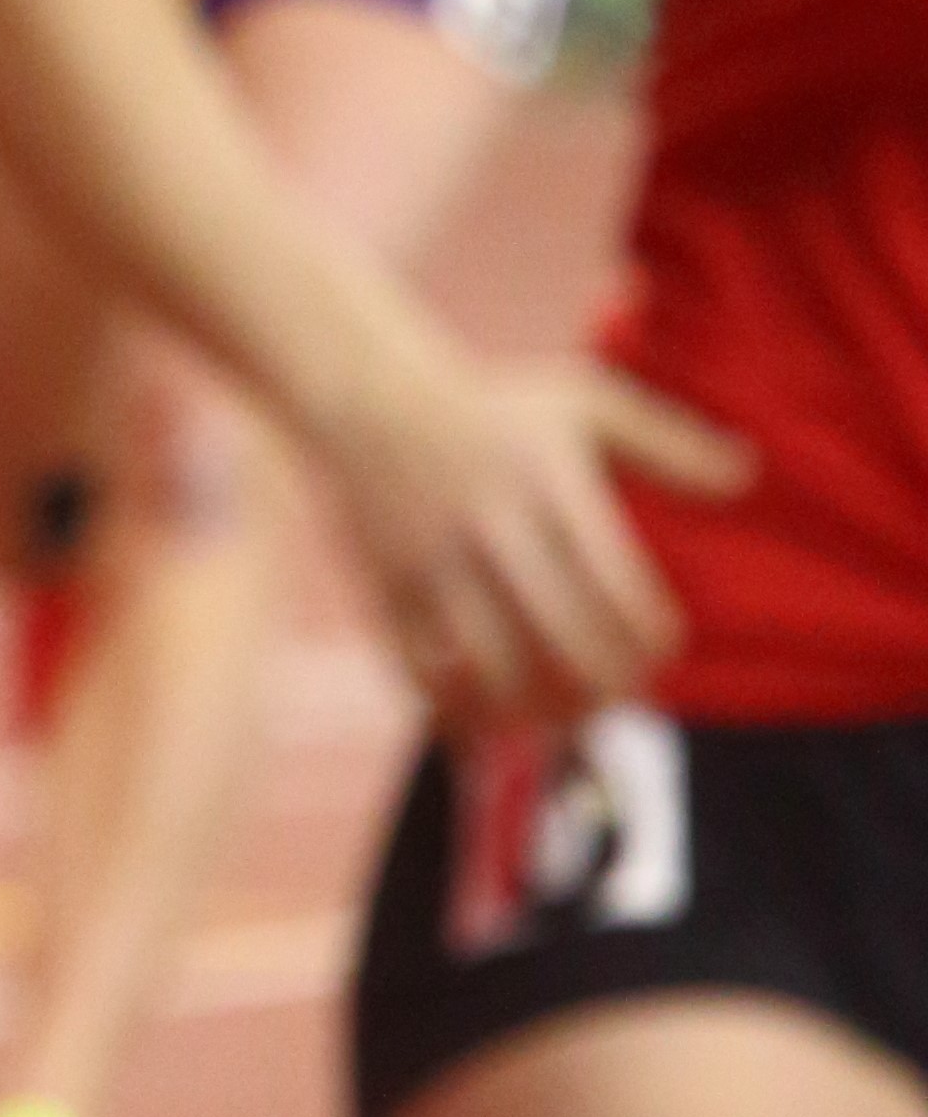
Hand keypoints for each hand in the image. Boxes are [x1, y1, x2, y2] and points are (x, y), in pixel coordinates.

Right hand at [320, 354, 748, 728]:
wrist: (369, 397)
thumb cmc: (495, 405)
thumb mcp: (585, 401)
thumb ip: (668, 441)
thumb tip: (747, 478)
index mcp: (549, 487)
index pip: (619, 588)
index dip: (652, 639)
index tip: (659, 650)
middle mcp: (492, 529)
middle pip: (563, 639)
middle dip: (606, 689)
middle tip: (621, 700)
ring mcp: (433, 563)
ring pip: (490, 667)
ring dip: (534, 711)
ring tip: (561, 719)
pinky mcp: (388, 587)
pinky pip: (420, 670)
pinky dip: (455, 710)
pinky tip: (484, 720)